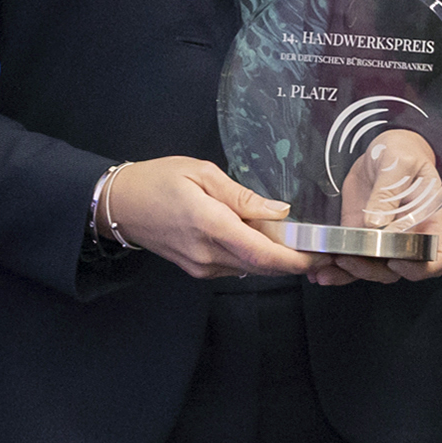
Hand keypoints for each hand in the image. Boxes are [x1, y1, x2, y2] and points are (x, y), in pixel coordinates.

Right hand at [102, 157, 313, 280]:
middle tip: (320, 249)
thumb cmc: (157, 181)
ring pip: (250, 268)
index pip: (262, 253)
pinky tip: (261, 239)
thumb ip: (243, 196)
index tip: (320, 255)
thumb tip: (279, 211)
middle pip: (262, 266)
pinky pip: (235, 266)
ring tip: (295, 239)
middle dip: (294, 262)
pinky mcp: (197, 269)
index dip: (296, 259)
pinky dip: (254, 256)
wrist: (120, 204)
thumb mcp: (202, 173)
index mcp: (209, 225)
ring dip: (275, 258)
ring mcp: (200, 266)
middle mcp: (206, 253)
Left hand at [314, 130, 441, 285]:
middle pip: (398, 270)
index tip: (395, 260)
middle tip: (348, 258)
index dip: (419, 268)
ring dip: (349, 273)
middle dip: (371, 270)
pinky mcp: (362, 237)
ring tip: (325, 271)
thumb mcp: (399, 163)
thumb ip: (389, 191)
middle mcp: (410, 236)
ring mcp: (385, 240)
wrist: (383, 150)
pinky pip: (353, 258)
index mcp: (430, 220)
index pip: (436, 258)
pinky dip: (337, 268)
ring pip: (372, 269)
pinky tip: (320, 269)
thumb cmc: (402, 152)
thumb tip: (374, 223)